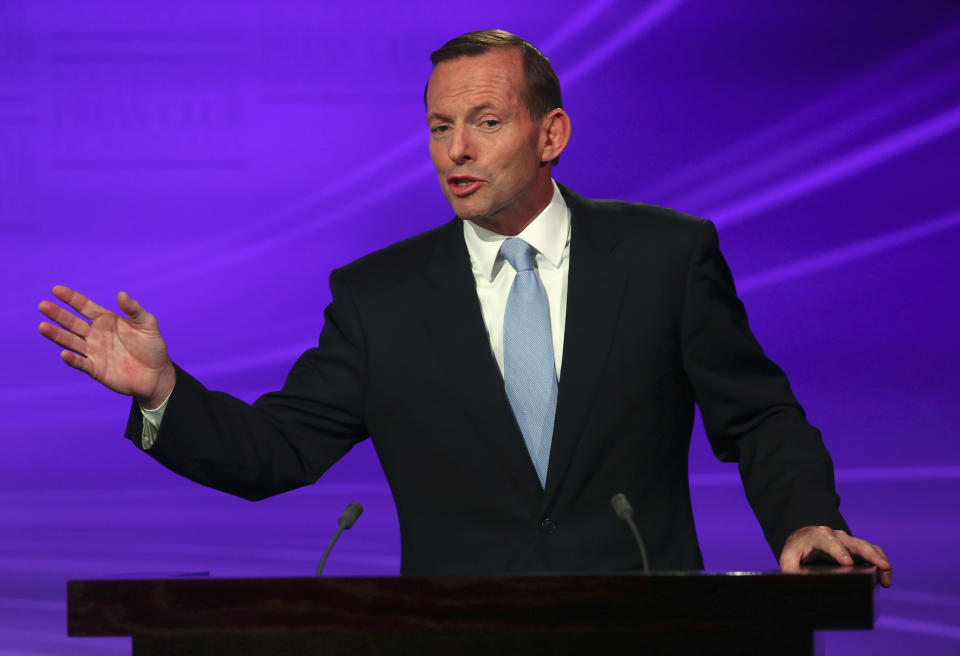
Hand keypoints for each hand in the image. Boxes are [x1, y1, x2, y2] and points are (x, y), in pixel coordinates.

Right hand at [38, 285, 174, 408]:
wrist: (157, 375)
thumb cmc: (153, 347)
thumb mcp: (147, 324)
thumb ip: (134, 310)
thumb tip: (121, 294)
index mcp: (107, 320)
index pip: (85, 306)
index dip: (71, 298)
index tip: (56, 290)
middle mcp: (96, 334)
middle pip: (73, 322)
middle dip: (58, 314)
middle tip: (43, 305)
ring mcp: (94, 352)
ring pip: (71, 341)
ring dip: (57, 334)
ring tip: (42, 326)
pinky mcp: (96, 369)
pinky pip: (81, 363)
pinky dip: (73, 359)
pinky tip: (64, 353)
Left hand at [780, 525, 890, 586]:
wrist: (803, 539)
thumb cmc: (796, 550)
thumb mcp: (788, 558)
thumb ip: (791, 569)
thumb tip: (798, 582)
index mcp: (819, 536)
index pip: (830, 542)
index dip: (839, 552)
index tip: (848, 563)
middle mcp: (837, 536)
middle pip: (856, 543)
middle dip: (870, 555)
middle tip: (881, 568)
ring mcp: (849, 541)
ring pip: (868, 547)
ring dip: (880, 561)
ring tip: (885, 580)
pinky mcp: (857, 548)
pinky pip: (873, 552)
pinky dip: (881, 563)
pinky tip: (884, 579)